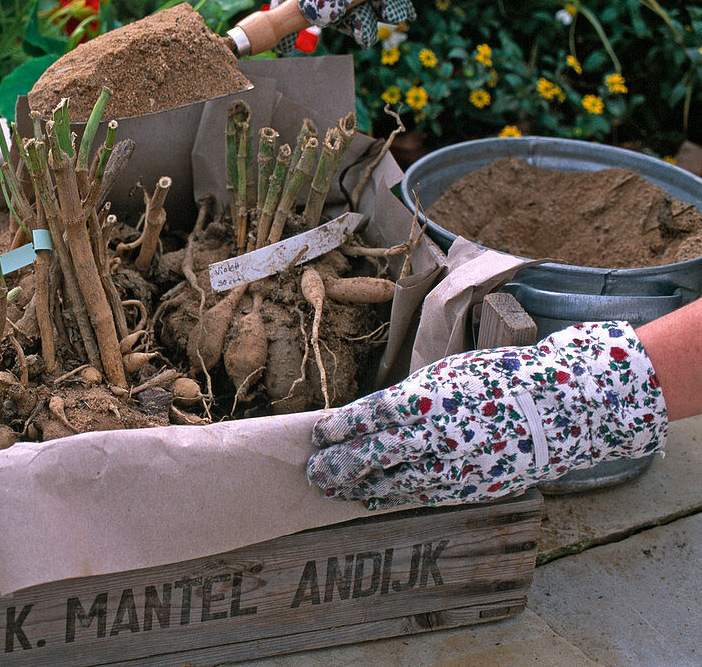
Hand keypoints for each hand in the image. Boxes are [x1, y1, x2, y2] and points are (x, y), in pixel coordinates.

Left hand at [307, 321, 667, 507]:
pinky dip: (391, 497)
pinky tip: (371, 498)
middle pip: (373, 453)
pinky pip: (421, 495)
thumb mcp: (447, 375)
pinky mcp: (470, 486)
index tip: (319, 435)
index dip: (339, 428)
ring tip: (332, 490)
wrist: (559, 407)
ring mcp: (455, 463)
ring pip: (393, 481)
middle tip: (313, 473)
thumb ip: (409, 398)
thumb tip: (368, 418)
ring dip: (359, 487)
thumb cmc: (495, 381)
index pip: (368, 415)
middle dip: (338, 465)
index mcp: (428, 395)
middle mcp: (437, 431)